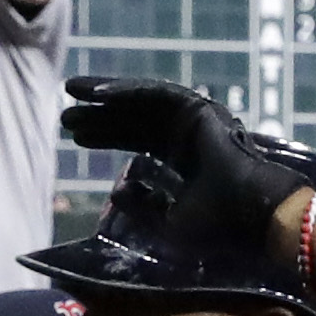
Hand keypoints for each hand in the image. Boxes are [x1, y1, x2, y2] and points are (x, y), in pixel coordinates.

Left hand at [60, 77, 307, 247]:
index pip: (136, 140)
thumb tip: (116, 193)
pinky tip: (98, 95)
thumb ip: (143, 207)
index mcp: (182, 157)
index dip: (106, 137)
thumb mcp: (168, 220)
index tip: (76, 138)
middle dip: (99, 116)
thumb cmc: (217, 223)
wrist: (250, 212)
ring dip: (106, 96)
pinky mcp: (198, 108)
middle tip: (65, 116)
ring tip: (71, 92)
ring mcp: (194, 118)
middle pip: (134, 118)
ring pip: (141, 101)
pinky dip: (126, 92)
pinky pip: (155, 94)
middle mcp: (186, 134)